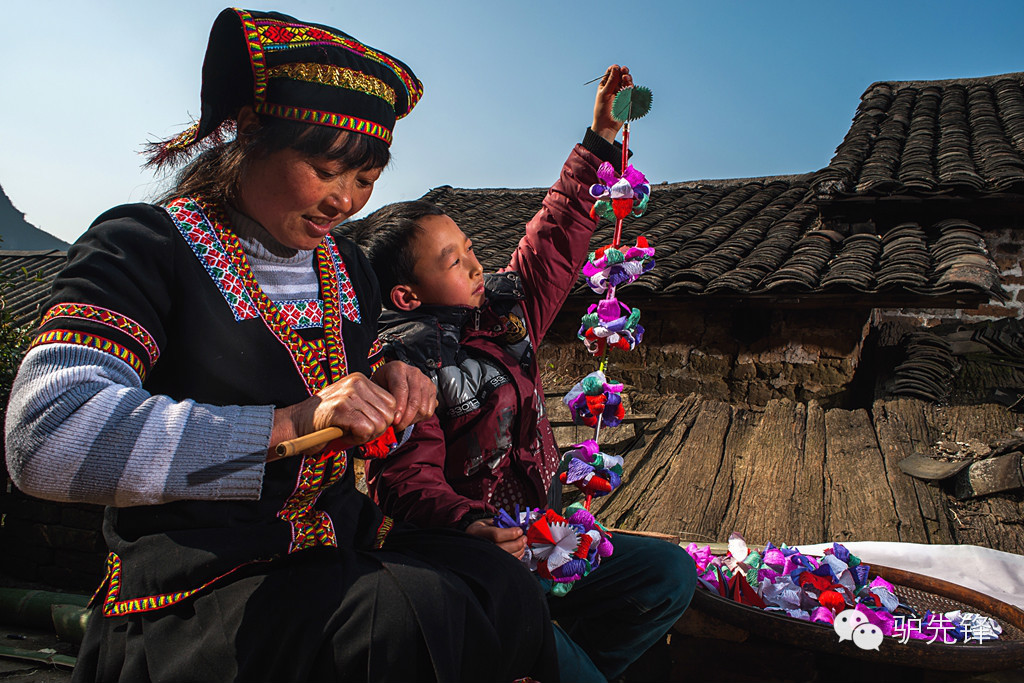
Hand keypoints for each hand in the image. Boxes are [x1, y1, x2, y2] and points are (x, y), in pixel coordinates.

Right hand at [269, 372, 397, 459]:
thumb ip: (372, 408)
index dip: (382, 420)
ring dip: (365, 435)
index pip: (392, 403)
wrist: (296, 423)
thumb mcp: (352, 405)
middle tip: (357, 431)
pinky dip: (357, 438)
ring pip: (379, 423)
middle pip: (389, 414)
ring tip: (348, 430)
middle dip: (376, 430)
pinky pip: (366, 429)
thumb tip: (395, 420)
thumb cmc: (326, 419)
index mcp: (361, 379)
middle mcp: (356, 383)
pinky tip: (343, 433)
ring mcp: (348, 394)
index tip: (365, 424)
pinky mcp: (340, 409)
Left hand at [371, 360, 437, 431]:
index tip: (394, 421)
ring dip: (412, 420)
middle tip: (397, 427)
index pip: (402, 390)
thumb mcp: (377, 386)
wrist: (393, 375)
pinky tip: (410, 418)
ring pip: (423, 408)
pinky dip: (420, 419)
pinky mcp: (432, 390)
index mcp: (398, 369)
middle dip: (406, 419)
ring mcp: (425, 381)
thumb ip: (382, 399)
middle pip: (415, 401)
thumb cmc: (383, 382)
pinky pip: (429, 410)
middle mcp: (414, 373)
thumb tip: (388, 417)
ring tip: (402, 422)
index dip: (399, 408)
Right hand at [465, 519, 526, 558]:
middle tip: (524, 538)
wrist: (470, 539)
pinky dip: (516, 557)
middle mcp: (479, 545)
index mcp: (476, 532)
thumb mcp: (486, 521)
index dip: (511, 533)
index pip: (496, 535)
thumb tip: (517, 528)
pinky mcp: (490, 564)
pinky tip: (519, 551)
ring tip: (523, 543)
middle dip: (517, 543)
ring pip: (505, 557)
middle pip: (502, 548)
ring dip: (518, 550)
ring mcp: (484, 557)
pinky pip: (506, 563)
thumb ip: (500, 523)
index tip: (519, 530)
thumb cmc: (480, 530)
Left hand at [592, 64, 633, 143]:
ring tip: (626, 78)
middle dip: (624, 72)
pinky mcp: (627, 98)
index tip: (617, 68)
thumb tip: (616, 68)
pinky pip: (631, 90)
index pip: (611, 72)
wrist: (607, 125)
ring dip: (628, 78)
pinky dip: (631, 87)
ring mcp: (621, 92)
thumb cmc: (602, 110)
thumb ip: (611, 81)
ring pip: (627, 81)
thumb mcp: (604, 94)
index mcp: (606, 84)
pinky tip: (629, 87)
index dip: (615, 69)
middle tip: (624, 71)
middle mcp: (614, 87)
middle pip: (621, 75)